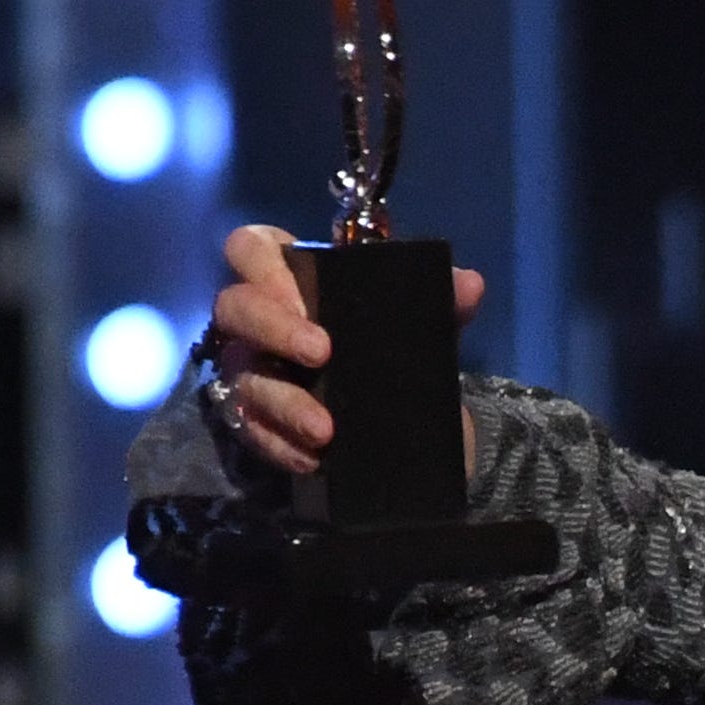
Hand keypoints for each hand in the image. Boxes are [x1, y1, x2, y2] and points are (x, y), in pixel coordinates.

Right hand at [204, 225, 486, 478]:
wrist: (407, 424)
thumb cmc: (394, 352)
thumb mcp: (422, 326)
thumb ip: (443, 300)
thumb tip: (470, 284)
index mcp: (290, 278)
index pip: (250, 247)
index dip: (264, 265)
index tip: (305, 293)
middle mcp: (258, 320)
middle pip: (234, 307)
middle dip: (274, 327)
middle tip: (321, 353)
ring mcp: (250, 370)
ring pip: (243, 376)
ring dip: (284, 402)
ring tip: (325, 428)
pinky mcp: (254, 421)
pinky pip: (252, 431)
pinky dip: (282, 445)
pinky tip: (313, 457)